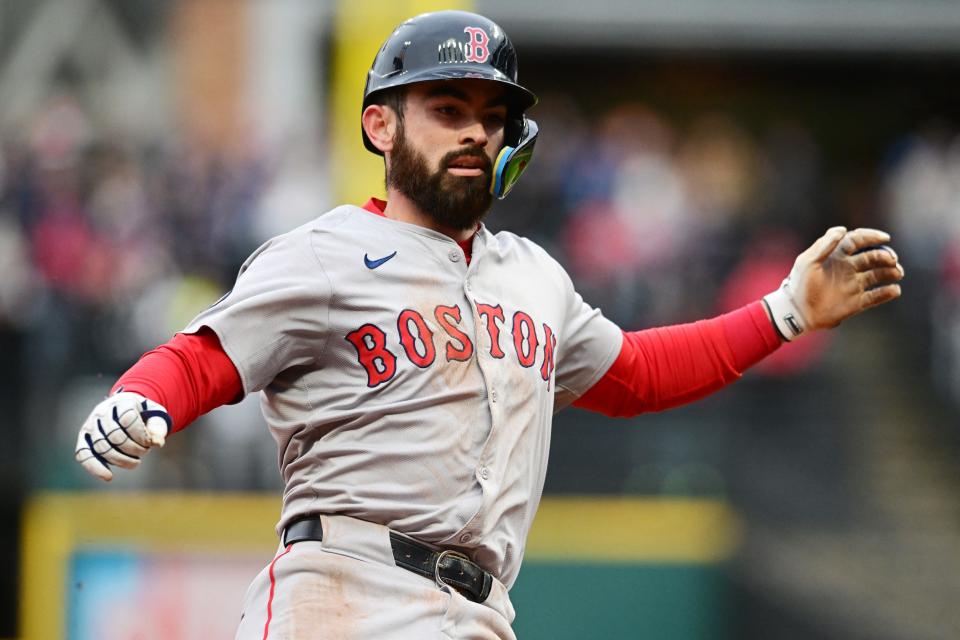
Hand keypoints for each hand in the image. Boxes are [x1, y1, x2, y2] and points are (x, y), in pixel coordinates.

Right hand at [75, 391, 171, 480]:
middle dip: (133, 449)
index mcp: (121, 401)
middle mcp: (102, 411)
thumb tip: (157, 443)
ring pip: (102, 446)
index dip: (141, 435)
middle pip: (115, 435)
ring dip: (121, 460)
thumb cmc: (143, 414)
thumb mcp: (156, 415)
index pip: (128, 419)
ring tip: (135, 463)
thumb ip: (158, 428)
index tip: (150, 443)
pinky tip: (108, 476)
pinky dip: (95, 467)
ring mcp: (90, 424)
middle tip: (144, 452)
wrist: (126, 410)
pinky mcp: (84, 437)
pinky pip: (83, 454)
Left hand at [763, 226, 904, 339]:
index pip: (857, 241)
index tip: (885, 238)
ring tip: (897, 272)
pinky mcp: (856, 303)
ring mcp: (853, 285)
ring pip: (878, 275)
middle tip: (892, 260)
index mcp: (836, 256)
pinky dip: (887, 293)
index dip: (871, 237)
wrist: (796, 312)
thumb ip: (824, 245)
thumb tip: (843, 229)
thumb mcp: (807, 262)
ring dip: (890, 272)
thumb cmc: (799, 285)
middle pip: (872, 257)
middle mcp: (847, 269)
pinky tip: (895, 290)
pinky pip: (876, 297)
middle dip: (885, 256)